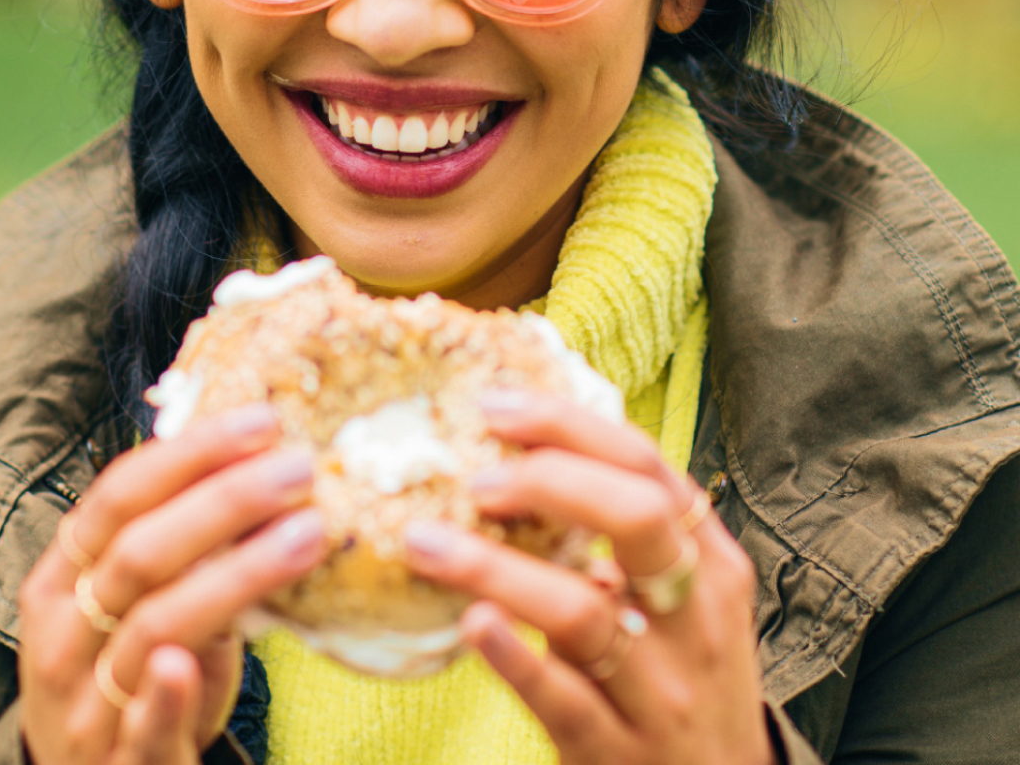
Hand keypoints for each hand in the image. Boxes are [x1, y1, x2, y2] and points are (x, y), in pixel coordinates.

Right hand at [17, 405, 326, 764]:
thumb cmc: (127, 666)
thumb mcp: (140, 597)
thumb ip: (180, 541)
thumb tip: (262, 457)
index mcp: (62, 577)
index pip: (118, 495)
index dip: (190, 454)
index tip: (260, 421)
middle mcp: (62, 633)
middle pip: (140, 552)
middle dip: (224, 502)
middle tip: (298, 469)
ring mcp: (84, 702)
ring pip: (153, 626)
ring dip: (233, 576)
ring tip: (307, 535)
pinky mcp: (119, 764)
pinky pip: (139, 724)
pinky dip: (164, 692)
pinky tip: (191, 662)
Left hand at [404, 393, 772, 764]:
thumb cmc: (682, 676)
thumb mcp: (682, 600)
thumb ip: (627, 534)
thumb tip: (526, 452)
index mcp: (709, 559)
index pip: (645, 464)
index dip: (568, 425)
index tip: (494, 406)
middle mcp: (696, 616)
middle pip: (635, 518)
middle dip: (550, 480)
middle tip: (475, 478)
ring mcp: (661, 688)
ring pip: (584, 611)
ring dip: (498, 567)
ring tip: (425, 541)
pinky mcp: (618, 752)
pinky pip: (564, 698)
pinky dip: (515, 657)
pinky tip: (472, 622)